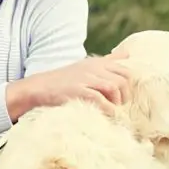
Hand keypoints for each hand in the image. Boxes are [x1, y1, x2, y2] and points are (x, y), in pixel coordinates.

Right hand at [9, 51, 131, 118]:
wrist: (40, 87)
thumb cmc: (65, 79)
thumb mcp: (86, 65)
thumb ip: (107, 60)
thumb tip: (127, 53)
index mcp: (97, 62)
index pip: (125, 70)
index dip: (128, 85)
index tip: (122, 96)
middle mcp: (93, 68)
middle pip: (122, 80)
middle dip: (124, 95)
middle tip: (118, 105)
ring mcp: (86, 79)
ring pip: (114, 88)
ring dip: (116, 102)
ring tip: (111, 110)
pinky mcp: (78, 90)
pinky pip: (100, 99)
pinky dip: (107, 109)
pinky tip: (105, 114)